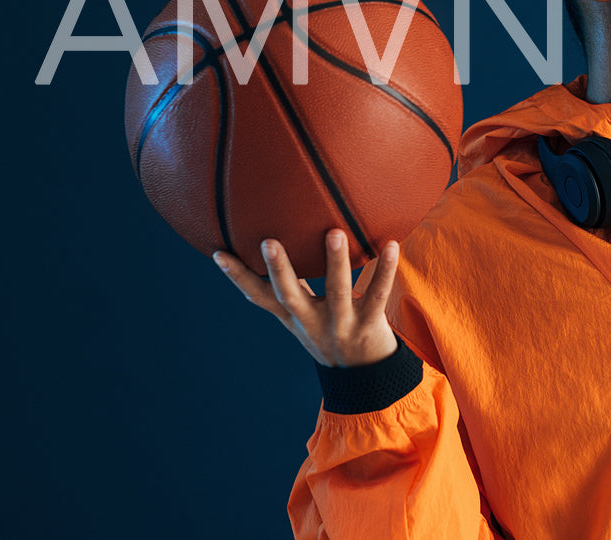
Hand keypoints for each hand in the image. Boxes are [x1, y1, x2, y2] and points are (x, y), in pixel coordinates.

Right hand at [213, 229, 400, 367]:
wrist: (364, 378)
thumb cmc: (331, 334)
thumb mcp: (304, 317)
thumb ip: (292, 287)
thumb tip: (272, 250)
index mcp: (294, 317)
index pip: (260, 297)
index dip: (238, 277)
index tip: (219, 254)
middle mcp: (312, 322)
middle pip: (290, 296)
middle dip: (279, 270)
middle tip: (268, 242)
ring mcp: (341, 324)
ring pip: (337, 292)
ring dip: (335, 262)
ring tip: (334, 233)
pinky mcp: (369, 325)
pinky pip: (378, 294)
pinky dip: (385, 270)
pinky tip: (391, 245)